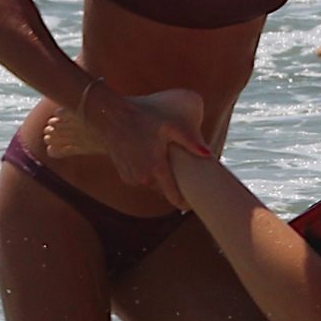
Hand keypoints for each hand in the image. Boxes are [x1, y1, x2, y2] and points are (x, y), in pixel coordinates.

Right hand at [83, 85, 209, 208]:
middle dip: (174, 185)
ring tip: (167, 163)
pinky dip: (148, 173)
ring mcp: (131, 177)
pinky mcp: (123, 174)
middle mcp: (142, 178)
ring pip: (152, 184)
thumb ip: (190, 141)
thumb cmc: (143, 118)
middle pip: (164, 190)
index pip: (173, 196)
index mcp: (156, 168)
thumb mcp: (170, 126)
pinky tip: (150, 159)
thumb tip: (208, 154)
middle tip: (185, 175)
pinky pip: (141, 179)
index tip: (194, 204)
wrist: (111, 115)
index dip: (185, 202)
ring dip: (160, 178)